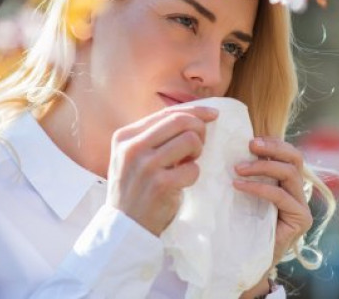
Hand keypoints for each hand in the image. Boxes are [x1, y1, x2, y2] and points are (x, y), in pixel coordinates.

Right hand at [106, 105, 217, 235]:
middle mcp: (132, 146)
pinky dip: (193, 174)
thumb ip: (154, 136)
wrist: (125, 227)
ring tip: (187, 164)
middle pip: (180, 121)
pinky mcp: (160, 184)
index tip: (213, 114)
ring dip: (197, 152)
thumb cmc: (135, 188)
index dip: (194, 110)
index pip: (166, 112)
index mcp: (125, 135)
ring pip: (190, 140)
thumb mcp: (132, 156)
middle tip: (199, 146)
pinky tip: (182, 182)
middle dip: (199, 130)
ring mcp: (145, 165)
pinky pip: (193, 168)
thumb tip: (193, 116)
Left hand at [233, 137, 312, 268]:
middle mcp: (299, 192)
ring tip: (237, 169)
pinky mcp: (300, 220)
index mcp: (288, 182)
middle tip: (250, 145)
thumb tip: (231, 147)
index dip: (273, 143)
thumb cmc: (240, 224)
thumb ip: (247, 173)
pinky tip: (239, 186)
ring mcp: (302, 206)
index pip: (289, 153)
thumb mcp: (244, 192)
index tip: (250, 140)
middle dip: (272, 147)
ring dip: (261, 167)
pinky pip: (280, 195)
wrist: (244, 260)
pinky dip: (259, 187)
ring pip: (289, 173)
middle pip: (295, 158)